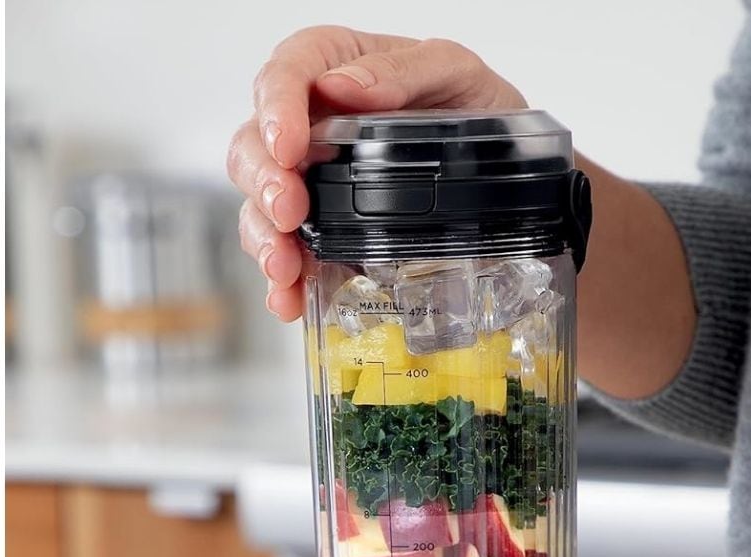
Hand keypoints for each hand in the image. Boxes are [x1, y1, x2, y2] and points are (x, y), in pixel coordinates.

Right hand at [229, 27, 526, 321]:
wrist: (497, 163)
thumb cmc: (467, 102)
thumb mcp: (453, 70)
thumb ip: (405, 69)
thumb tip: (345, 86)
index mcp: (330, 66)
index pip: (283, 75)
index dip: (275, 110)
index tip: (289, 146)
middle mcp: (306, 122)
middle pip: (253, 146)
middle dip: (264, 183)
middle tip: (290, 211)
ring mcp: (306, 177)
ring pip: (256, 203)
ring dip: (265, 237)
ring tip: (286, 265)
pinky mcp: (315, 226)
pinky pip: (282, 249)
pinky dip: (282, 278)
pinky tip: (290, 295)